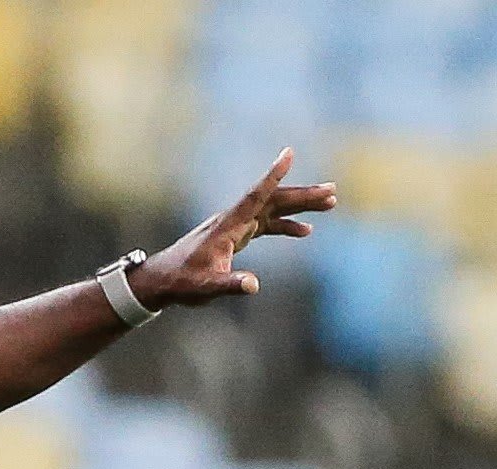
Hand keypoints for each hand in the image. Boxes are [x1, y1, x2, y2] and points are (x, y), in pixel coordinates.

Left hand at [131, 149, 337, 305]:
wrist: (164, 279)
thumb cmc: (183, 282)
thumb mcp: (207, 288)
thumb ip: (230, 285)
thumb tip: (254, 285)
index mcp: (228, 226)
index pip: (254, 196)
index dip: (272, 176)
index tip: (289, 153)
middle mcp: (234, 220)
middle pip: (273, 201)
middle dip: (303, 195)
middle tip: (333, 191)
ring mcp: (237, 226)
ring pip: (274, 209)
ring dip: (300, 206)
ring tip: (330, 203)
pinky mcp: (238, 235)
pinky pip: (267, 225)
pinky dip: (286, 226)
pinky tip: (306, 232)